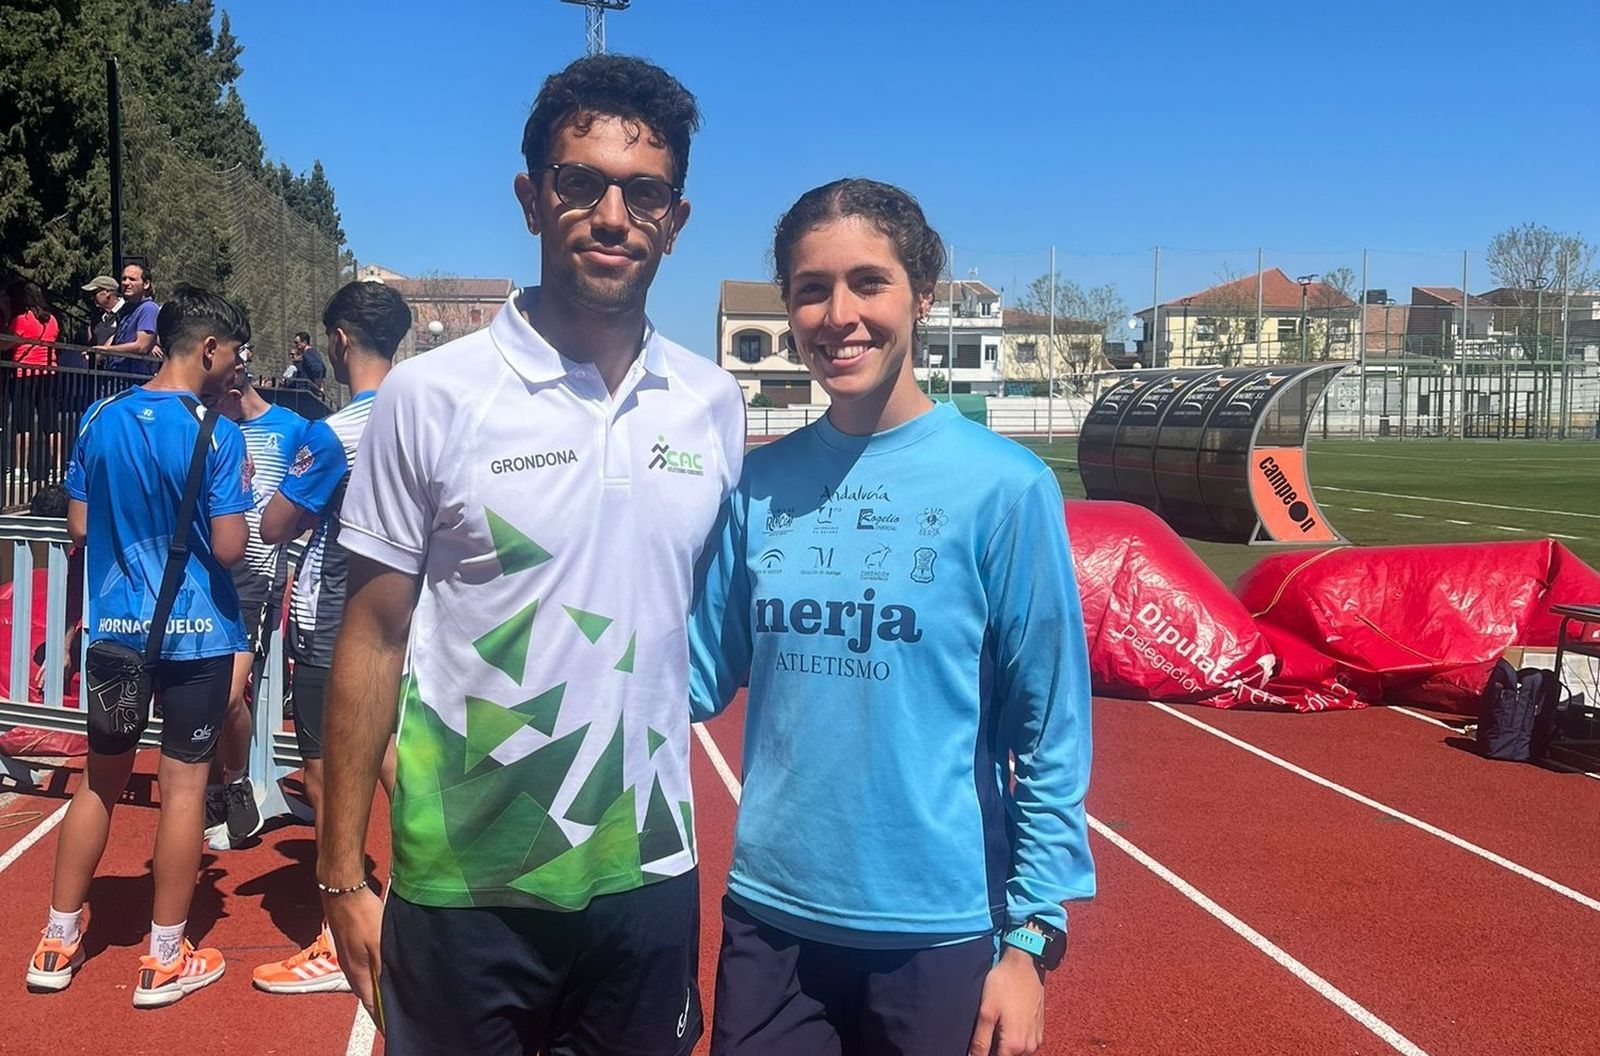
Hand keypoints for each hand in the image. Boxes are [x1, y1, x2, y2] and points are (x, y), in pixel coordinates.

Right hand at [323, 886, 383, 1026]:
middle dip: (382, 1007)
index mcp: (358, 974)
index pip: (372, 1005)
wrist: (343, 892)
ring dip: (380, 991)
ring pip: (367, 983)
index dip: (383, 1019)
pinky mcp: (352, 948)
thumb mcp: (379, 943)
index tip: (394, 1029)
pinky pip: (366, 970)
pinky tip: (386, 972)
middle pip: (369, 996)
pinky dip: (377, 976)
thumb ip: (385, 968)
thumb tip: (391, 991)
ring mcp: (350, 959)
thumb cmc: (362, 916)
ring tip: (396, 996)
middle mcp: (352, 971)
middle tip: (400, 1013)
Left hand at [967, 946, 1045, 1055]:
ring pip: (1017, 1054)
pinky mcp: (1039, 1030)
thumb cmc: (1004, 984)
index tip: (977, 1049)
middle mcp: (1029, 1047)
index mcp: (1014, 1045)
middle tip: (984, 1036)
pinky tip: (1004, 1026)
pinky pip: (1025, 1045)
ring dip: (1004, 1048)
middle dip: (994, 1051)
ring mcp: (1036, 1039)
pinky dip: (1015, 1042)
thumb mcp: (987, 1011)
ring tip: (993, 1031)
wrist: (1025, 964)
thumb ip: (980, 1040)